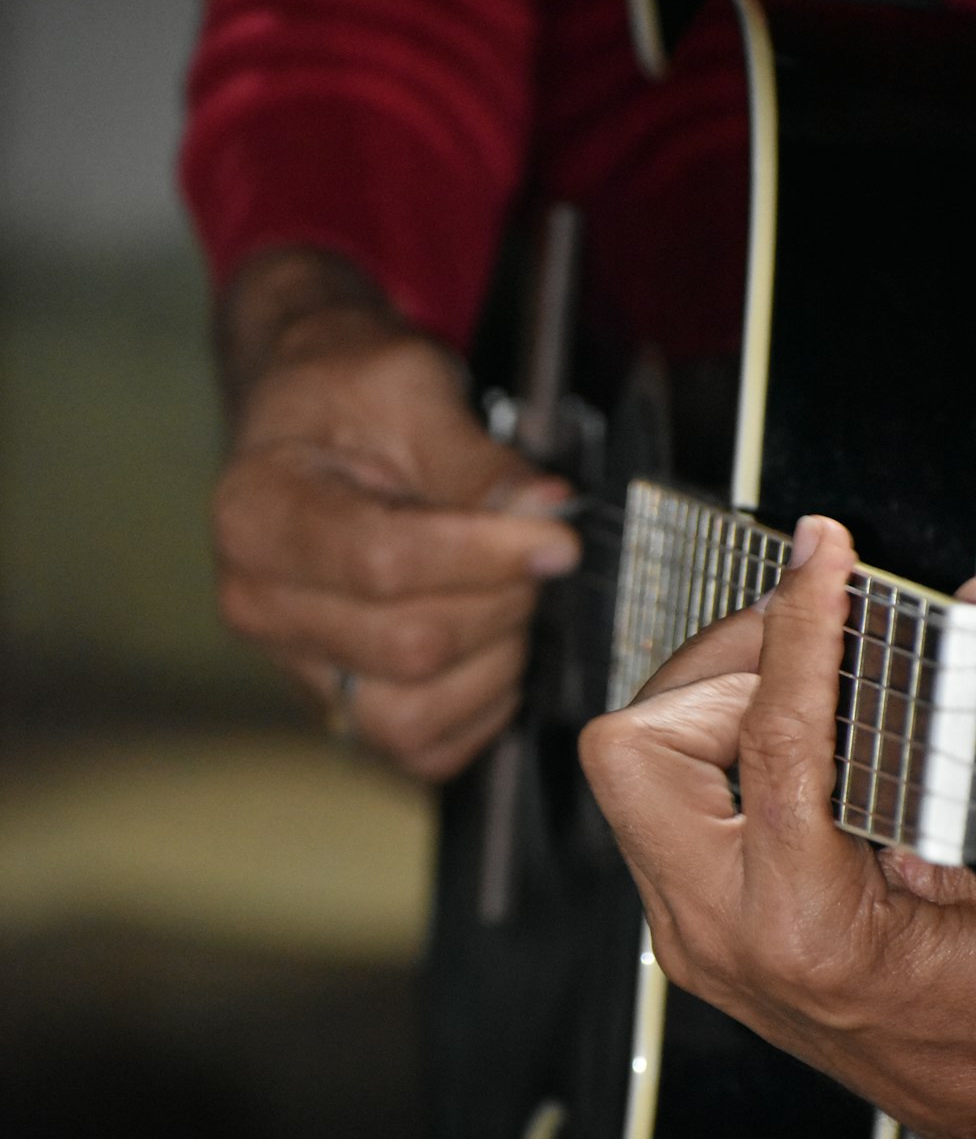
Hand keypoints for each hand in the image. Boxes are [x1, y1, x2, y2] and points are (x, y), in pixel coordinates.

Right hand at [212, 250, 580, 779]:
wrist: (312, 426)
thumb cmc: (350, 399)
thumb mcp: (409, 388)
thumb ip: (475, 457)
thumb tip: (542, 512)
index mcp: (256, 515)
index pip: (384, 564)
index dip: (488, 556)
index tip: (556, 535)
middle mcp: (258, 605)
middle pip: (410, 646)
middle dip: (501, 600)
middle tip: (534, 552)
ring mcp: (294, 666)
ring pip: (415, 713)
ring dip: (494, 662)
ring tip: (511, 595)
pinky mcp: (336, 708)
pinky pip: (420, 750)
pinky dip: (477, 711)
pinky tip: (495, 648)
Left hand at [579, 515, 975, 1138]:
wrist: (970, 1096)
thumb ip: (952, 752)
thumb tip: (970, 616)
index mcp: (803, 926)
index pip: (776, 739)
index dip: (800, 628)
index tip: (820, 555)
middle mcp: (718, 932)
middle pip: (636, 751)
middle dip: (716, 670)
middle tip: (802, 639)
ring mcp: (690, 931)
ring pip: (630, 770)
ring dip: (709, 704)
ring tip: (796, 690)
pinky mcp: (686, 922)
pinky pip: (660, 801)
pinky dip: (712, 748)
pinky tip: (776, 741)